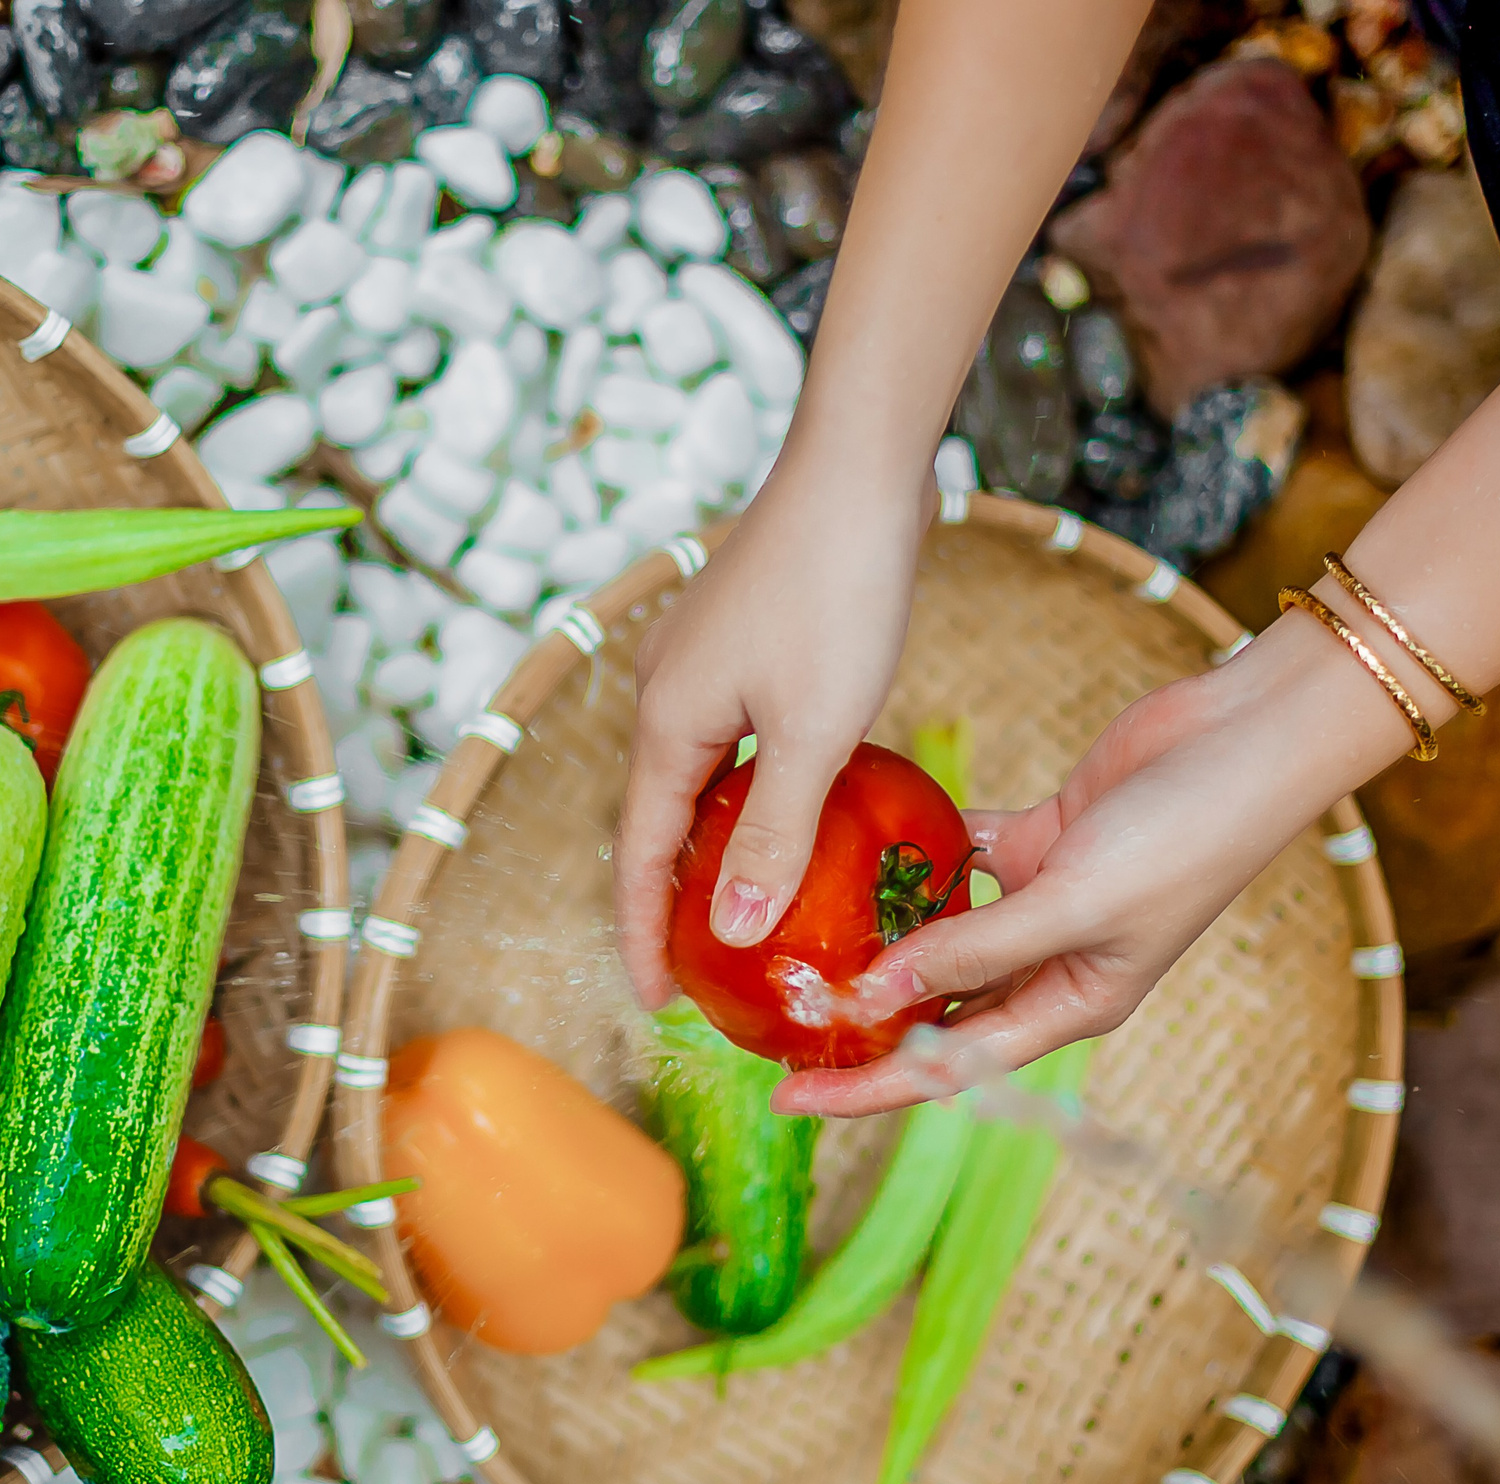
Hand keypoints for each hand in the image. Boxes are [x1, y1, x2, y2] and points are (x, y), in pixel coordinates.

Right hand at [614, 458, 932, 1009]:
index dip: (643, 933)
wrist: (859, 466)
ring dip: (710, 846)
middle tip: (702, 973)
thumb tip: (730, 932)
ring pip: (693, 780)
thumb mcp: (817, 730)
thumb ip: (773, 836)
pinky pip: (724, 742)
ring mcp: (696, 664)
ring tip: (739, 910)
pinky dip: (742, 793)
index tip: (657, 1002)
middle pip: (656, 821)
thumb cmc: (839, 591)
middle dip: (671, 901)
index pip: (640, 857)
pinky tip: (787, 811)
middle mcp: (663, 695)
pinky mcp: (734, 641)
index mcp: (665, 724)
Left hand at [776, 623, 1389, 1117]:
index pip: (947, 1066)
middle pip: (932, 1010)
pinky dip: (910, 850)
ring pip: (937, 933)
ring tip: (791, 936)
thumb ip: (972, 950)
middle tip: (766, 1019)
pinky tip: (847, 836)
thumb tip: (874, 998)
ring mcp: (1041, 902)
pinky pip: (954, 857)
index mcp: (1071, 1005)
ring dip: (875, 934)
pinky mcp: (1036, 841)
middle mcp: (1051, 964)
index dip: (867, 1086)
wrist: (1251, 737)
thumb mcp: (1073, 904)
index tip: (788, 1097)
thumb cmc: (1184, 835)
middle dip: (856, 1019)